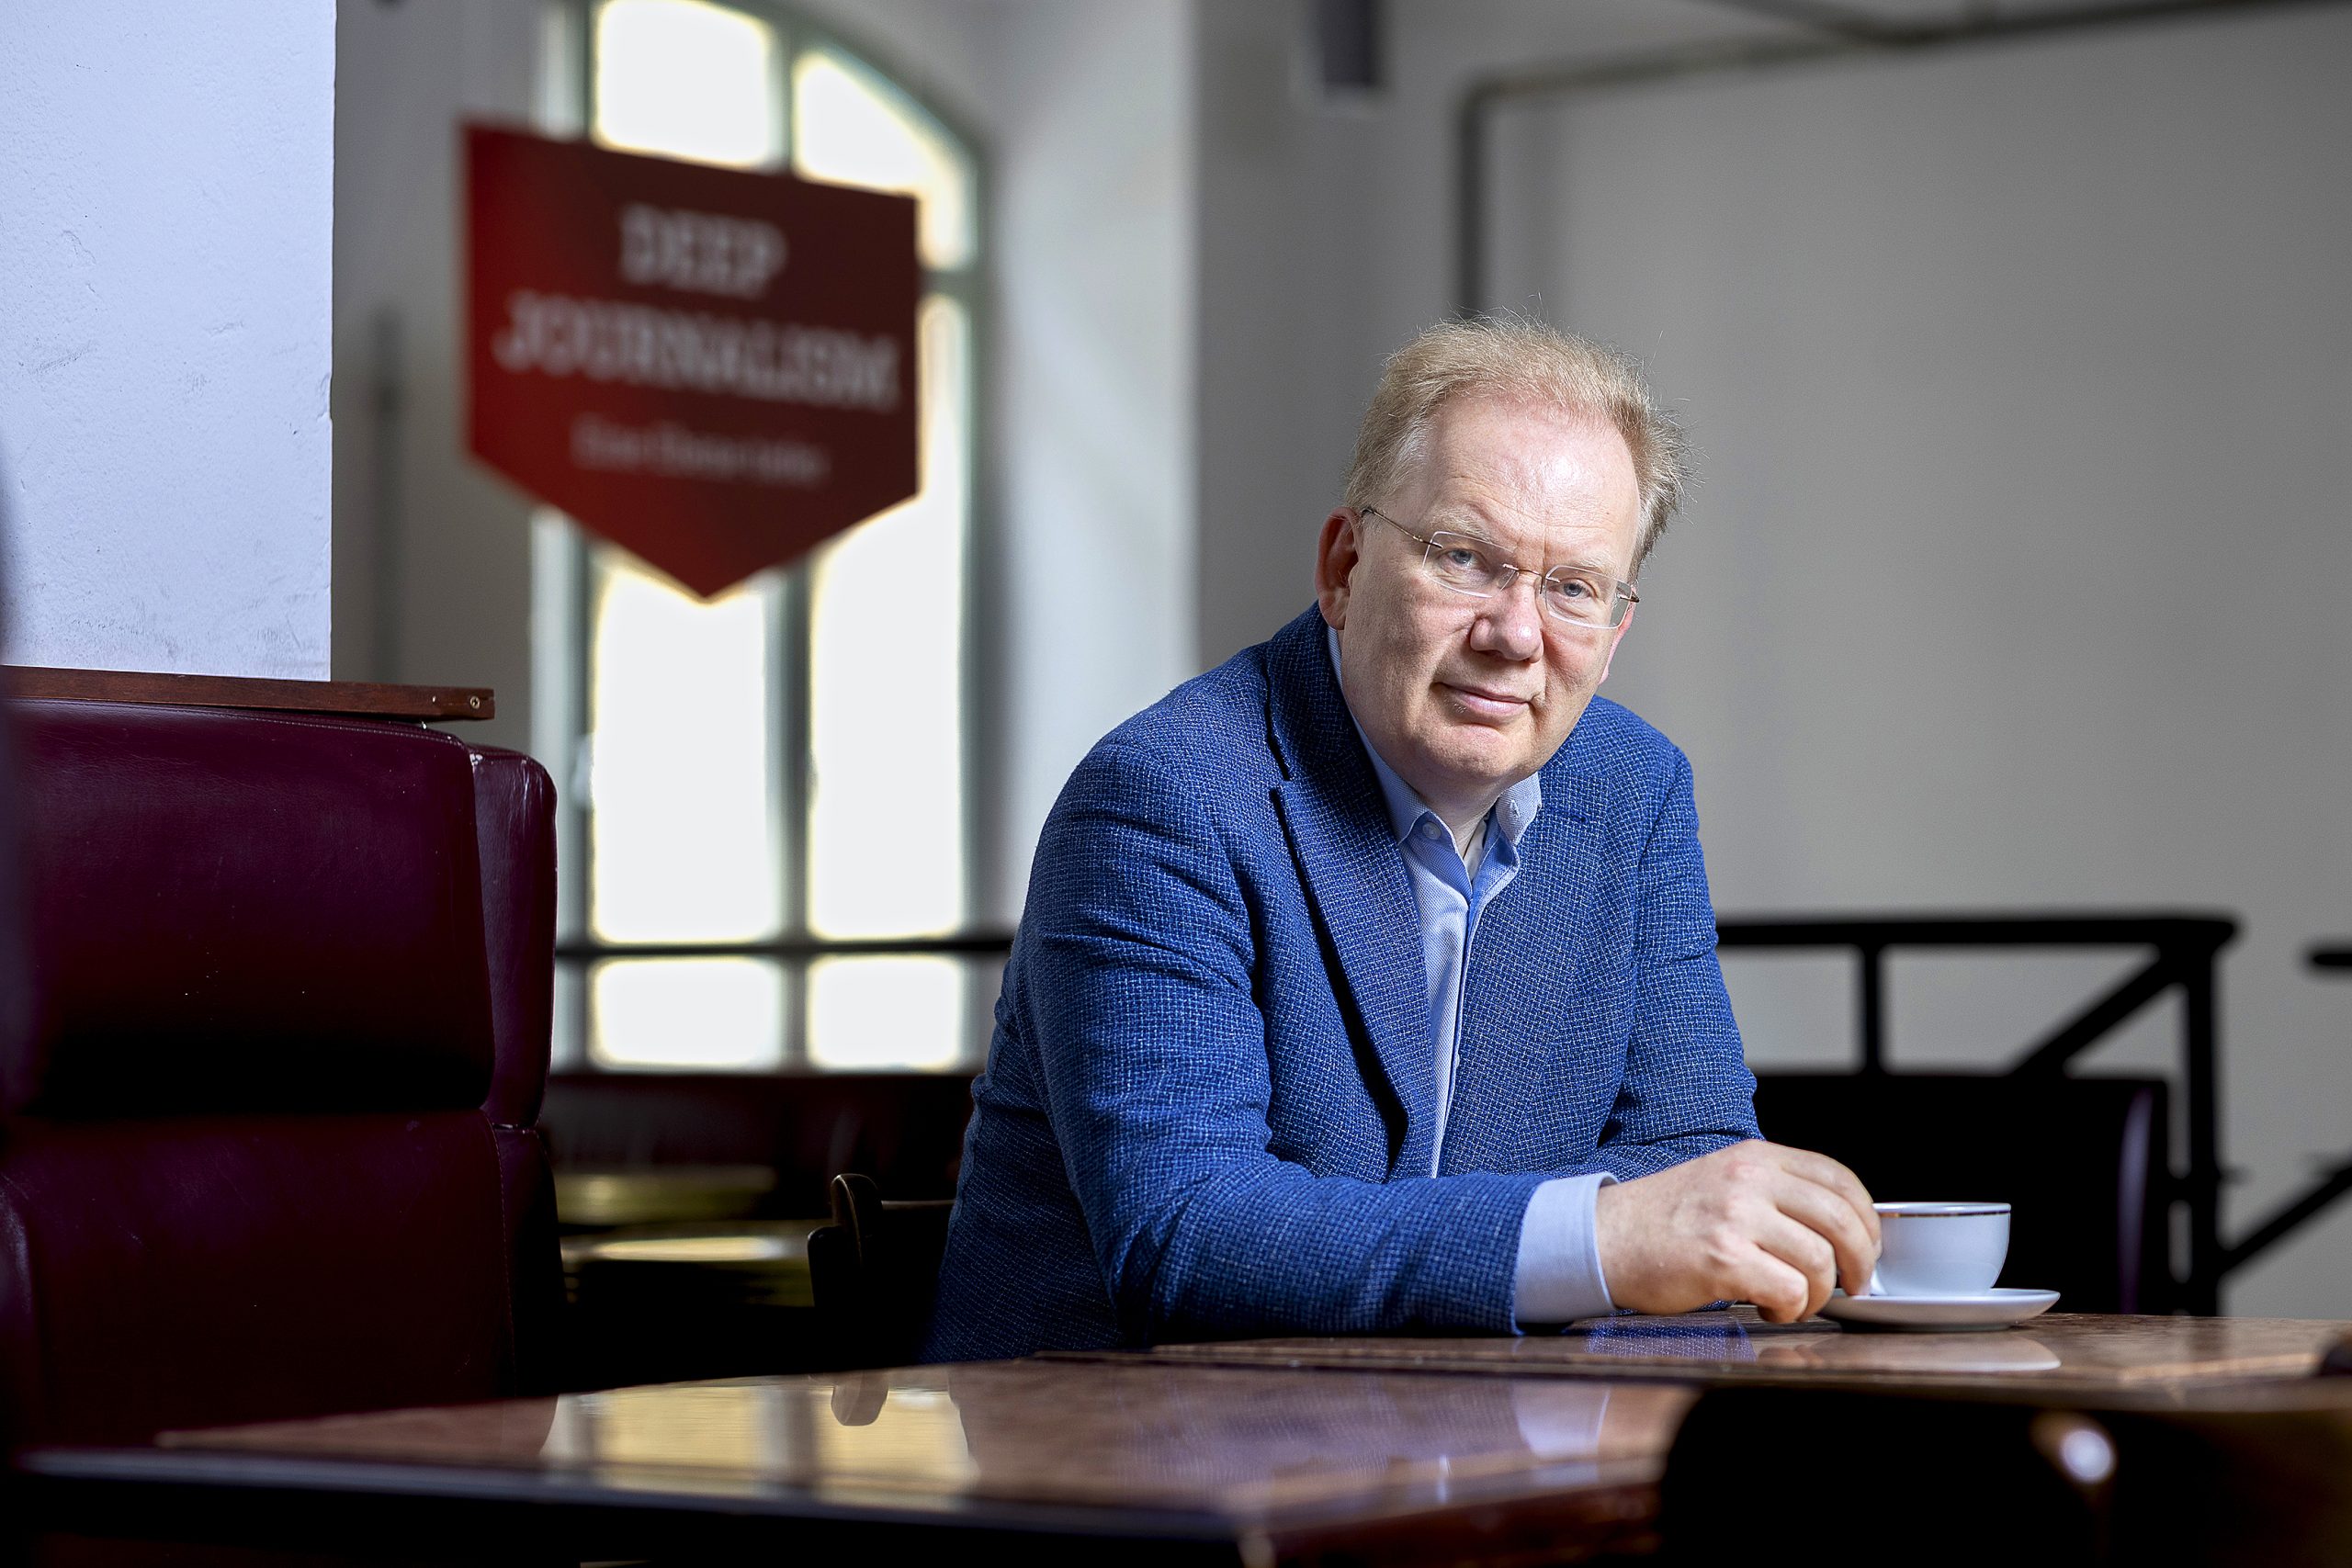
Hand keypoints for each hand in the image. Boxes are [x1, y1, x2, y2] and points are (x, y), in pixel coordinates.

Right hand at [1593, 1141, 1878, 1323]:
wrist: (1604, 1238)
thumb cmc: (1664, 1221)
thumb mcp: (1724, 1183)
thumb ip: (1774, 1193)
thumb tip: (1838, 1232)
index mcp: (1755, 1158)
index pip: (1839, 1179)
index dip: (1867, 1220)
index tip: (1866, 1248)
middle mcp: (1749, 1180)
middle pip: (1842, 1220)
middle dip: (1859, 1262)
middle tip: (1851, 1285)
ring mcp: (1735, 1217)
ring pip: (1820, 1261)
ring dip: (1818, 1293)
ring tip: (1795, 1301)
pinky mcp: (1722, 1258)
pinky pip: (1790, 1290)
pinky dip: (1790, 1308)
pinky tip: (1770, 1308)